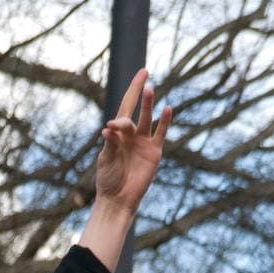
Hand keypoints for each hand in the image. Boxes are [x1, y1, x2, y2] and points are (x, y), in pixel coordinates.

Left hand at [95, 69, 171, 214]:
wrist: (118, 198)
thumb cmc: (108, 179)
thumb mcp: (105, 161)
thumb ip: (109, 144)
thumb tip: (109, 128)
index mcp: (117, 134)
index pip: (122, 111)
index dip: (120, 111)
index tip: (113, 126)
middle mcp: (131, 134)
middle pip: (135, 108)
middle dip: (137, 91)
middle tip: (143, 74)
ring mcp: (144, 141)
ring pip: (147, 118)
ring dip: (148, 105)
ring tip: (149, 90)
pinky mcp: (154, 151)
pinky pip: (160, 133)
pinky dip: (164, 122)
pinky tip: (167, 109)